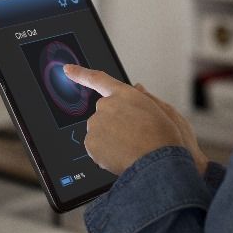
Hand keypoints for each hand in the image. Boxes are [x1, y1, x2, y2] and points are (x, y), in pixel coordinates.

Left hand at [63, 64, 208, 175]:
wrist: (159, 163)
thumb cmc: (165, 138)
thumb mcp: (164, 111)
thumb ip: (146, 98)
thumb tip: (137, 88)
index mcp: (125, 94)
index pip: (98, 79)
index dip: (80, 73)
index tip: (67, 69)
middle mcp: (107, 106)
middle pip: (103, 113)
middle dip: (113, 124)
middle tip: (132, 137)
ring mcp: (97, 124)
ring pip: (99, 132)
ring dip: (110, 139)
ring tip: (131, 149)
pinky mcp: (91, 142)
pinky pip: (95, 148)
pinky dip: (105, 153)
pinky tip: (122, 157)